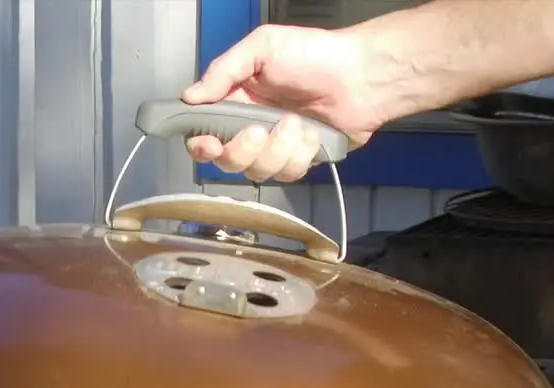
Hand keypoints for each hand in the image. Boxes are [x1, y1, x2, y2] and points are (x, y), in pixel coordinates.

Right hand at [182, 25, 389, 181]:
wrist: (364, 76)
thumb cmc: (316, 55)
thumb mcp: (263, 47)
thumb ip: (223, 70)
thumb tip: (190, 97)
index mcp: (234, 101)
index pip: (201, 133)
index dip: (200, 144)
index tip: (209, 143)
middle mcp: (248, 127)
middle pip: (225, 161)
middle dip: (243, 149)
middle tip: (262, 129)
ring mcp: (273, 147)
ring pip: (257, 171)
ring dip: (278, 149)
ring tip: (298, 122)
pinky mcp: (297, 161)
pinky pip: (286, 174)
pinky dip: (301, 154)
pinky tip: (313, 134)